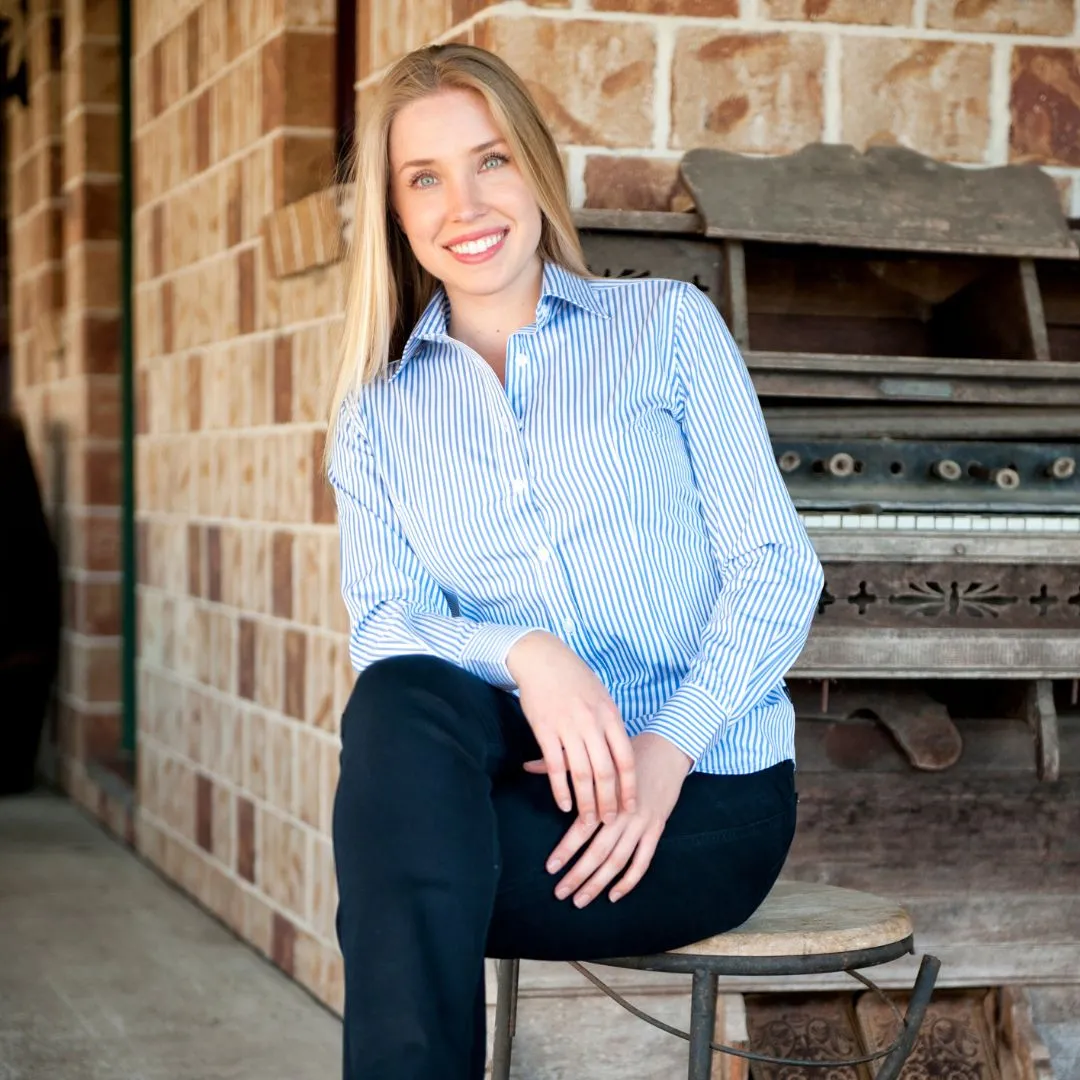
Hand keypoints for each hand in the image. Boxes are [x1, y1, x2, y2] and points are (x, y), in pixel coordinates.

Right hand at [507, 630, 636, 825]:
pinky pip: (555, 767)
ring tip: (588, 820)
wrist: (543, 658)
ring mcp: (568, 727)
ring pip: (581, 774)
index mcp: (610, 716)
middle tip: (609, 821)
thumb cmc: (574, 678)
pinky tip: (563, 805)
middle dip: (609, 801)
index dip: (629, 787)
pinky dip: (560, 790)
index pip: (626, 759)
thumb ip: (610, 724)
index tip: (630, 807)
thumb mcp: (601, 697)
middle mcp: (592, 723)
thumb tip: (619, 752)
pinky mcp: (545, 730)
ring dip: (586, 802)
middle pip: (605, 772)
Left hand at [526, 732, 692, 907]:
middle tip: (559, 893)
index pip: (582, 829)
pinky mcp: (657, 829)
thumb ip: (563, 764)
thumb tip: (528, 765)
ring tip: (580, 900)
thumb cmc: (627, 751)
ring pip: (618, 860)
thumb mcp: (597, 756)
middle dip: (578, 875)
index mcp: (607, 795)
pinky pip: (643, 861)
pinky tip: (614, 895)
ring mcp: (642, 823)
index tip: (550, 868)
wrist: (668, 748)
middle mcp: (624, 813)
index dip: (566, 850)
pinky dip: (629, 880)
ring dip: (599, 883)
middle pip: (599, 851)